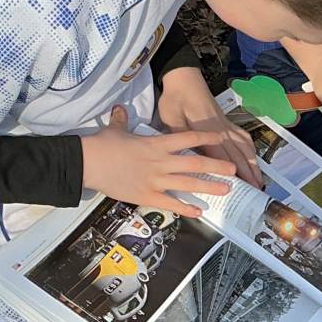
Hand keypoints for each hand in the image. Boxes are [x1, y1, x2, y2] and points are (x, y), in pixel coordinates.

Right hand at [80, 107, 235, 217]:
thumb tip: (120, 109)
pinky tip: (199, 212)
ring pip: (188, 185)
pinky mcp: (146, 196)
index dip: (206, 139)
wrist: (87, 163)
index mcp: (156, 144)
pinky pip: (171, 204)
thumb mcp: (115, 129)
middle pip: (195, 164)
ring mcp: (155, 180)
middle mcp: (161, 162)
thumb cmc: (102, 145)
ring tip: (226, 190)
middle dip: (217, 167)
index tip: (220, 139)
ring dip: (209, 188)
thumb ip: (122, 120)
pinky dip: (186, 209)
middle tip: (233, 170)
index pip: (187, 139)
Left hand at [157, 68, 263, 188]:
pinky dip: (251, 148)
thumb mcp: (171, 119)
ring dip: (253, 163)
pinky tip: (253, 156)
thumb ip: (181, 138)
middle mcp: (221, 129)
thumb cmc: (175, 98)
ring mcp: (226, 124)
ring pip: (244, 147)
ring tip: (259, 179)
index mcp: (206, 130)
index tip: (243, 186)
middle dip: (249, 173)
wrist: (183, 77)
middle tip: (257, 190)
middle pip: (239, 154)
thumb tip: (186, 156)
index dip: (235, 172)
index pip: (223, 155)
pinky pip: (243, 136)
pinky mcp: (226, 121)